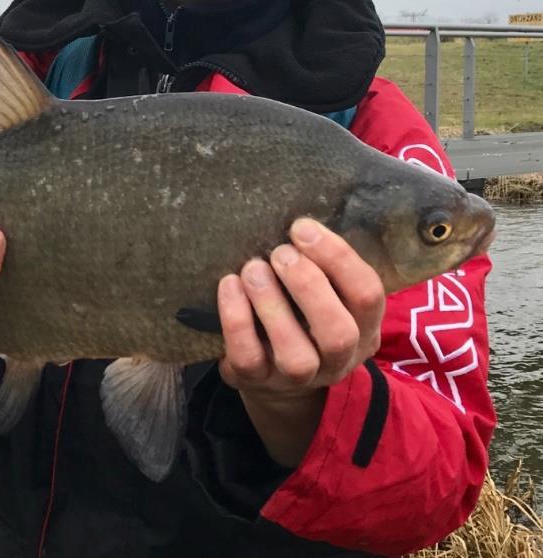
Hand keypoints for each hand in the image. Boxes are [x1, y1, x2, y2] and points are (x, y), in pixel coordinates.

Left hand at [217, 218, 384, 465]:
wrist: (275, 376)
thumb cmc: (301, 314)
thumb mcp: (326, 291)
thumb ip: (324, 263)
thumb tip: (299, 214)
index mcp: (363, 327)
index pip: (367, 295)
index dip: (338, 258)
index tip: (302, 227)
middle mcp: (337, 358)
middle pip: (338, 332)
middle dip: (308, 285)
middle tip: (280, 252)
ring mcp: (298, 377)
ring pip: (295, 355)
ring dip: (272, 305)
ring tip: (253, 268)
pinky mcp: (256, 381)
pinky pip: (248, 358)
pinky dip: (236, 320)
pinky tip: (228, 286)